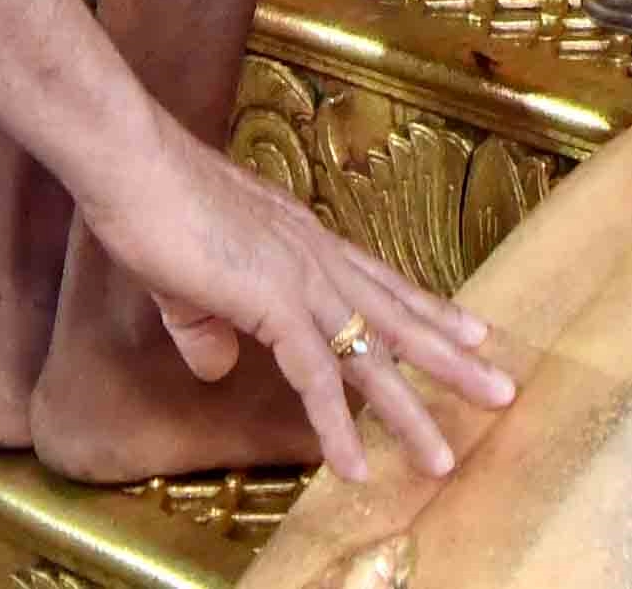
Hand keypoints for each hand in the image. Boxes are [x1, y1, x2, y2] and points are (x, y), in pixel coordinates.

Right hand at [60, 113, 513, 481]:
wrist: (133, 165)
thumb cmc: (154, 204)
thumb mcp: (186, 277)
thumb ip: (207, 325)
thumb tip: (218, 366)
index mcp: (303, 241)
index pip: (381, 281)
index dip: (427, 310)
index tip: (471, 331)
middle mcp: (316, 257)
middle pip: (397, 318)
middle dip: (451, 359)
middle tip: (499, 389)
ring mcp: (301, 278)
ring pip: (371, 357)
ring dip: (408, 413)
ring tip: (442, 459)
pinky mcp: (274, 302)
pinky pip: (317, 378)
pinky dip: (337, 427)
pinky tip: (351, 467)